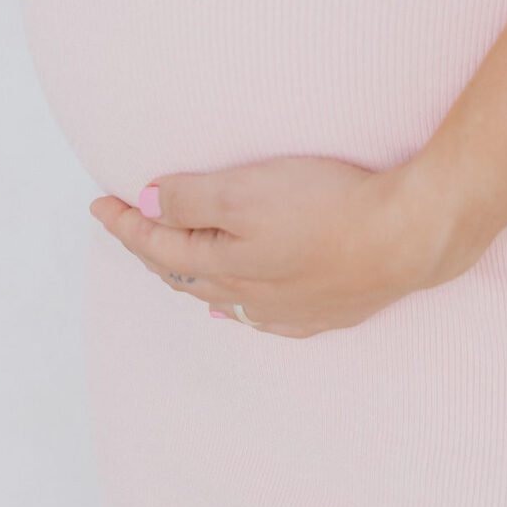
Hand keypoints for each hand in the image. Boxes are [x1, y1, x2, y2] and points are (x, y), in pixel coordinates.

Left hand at [90, 154, 463, 336]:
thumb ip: (192, 199)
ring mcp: (288, 310)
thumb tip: (146, 209)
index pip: (158, 245)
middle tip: (127, 225)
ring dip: (190, 278)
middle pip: (184, 274)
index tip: (98, 203)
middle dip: (151, 248)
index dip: (125, 223)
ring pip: (222, 299)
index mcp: (223, 266)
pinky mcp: (326, 311)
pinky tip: (238, 308)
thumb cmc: (328, 206)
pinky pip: (263, 317)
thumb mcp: (247, 189)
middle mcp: (248, 297)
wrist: (408, 238)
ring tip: (173, 266)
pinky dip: (237, 306)